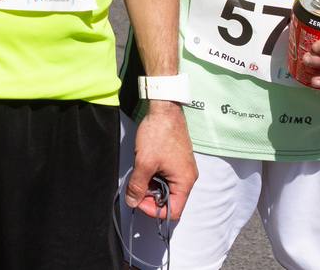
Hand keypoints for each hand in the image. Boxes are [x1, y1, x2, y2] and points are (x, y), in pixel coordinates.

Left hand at [123, 103, 196, 220]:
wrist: (164, 109)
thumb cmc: (158, 134)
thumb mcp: (144, 163)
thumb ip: (138, 185)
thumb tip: (132, 201)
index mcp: (185, 181)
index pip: (174, 211)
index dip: (154, 210)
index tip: (139, 200)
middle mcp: (187, 177)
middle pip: (170, 200)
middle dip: (151, 197)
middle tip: (136, 187)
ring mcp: (183, 168)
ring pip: (167, 188)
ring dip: (151, 185)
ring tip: (139, 173)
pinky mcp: (177, 160)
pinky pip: (166, 176)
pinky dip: (154, 175)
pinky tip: (145, 166)